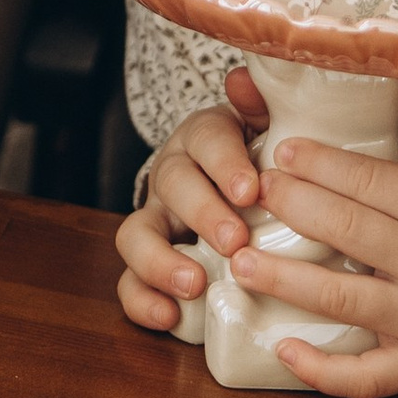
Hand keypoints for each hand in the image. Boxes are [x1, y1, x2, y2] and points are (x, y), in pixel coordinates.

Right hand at [115, 94, 264, 331]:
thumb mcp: (267, 127)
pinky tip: (168, 318)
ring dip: (160, 261)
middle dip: (202, 213)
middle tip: (235, 241)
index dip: (226, 163)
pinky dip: (142, 301)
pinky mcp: (148, 265)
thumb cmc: (259, 159)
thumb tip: (243, 80)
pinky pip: (130, 283)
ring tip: (193, 284)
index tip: (250, 189)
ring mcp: (156, 221)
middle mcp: (173, 175)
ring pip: (135, 235)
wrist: (236, 190)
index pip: (208, 140)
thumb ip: (261, 104)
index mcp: (204, 137)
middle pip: (173, 185)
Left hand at [237, 82, 397, 397]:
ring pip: (344, 303)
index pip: (372, 184)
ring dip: (285, 282)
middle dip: (293, 209)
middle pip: (348, 235)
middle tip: (251, 189)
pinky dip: (323, 372)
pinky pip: (368, 378)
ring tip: (238, 260)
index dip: (321, 165)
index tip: (280, 150)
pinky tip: (281, 348)